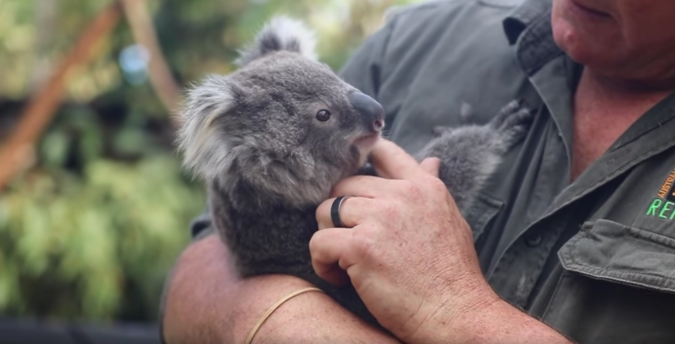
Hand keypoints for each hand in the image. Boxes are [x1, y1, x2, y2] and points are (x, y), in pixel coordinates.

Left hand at [310, 139, 499, 342]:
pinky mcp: (361, 247)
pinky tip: (339, 276)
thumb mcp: (451, 218)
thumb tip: (430, 160)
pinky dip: (321, 261)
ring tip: (342, 259)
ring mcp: (380, 219)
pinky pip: (319, 241)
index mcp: (423, 187)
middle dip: (338, 212)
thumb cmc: (453, 273)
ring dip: (328, 235)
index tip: (352, 187)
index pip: (383, 151)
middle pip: (344, 184)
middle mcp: (401, 196)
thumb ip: (432, 187)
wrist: (455, 313)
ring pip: (326, 210)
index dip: (359, 161)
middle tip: (347, 238)